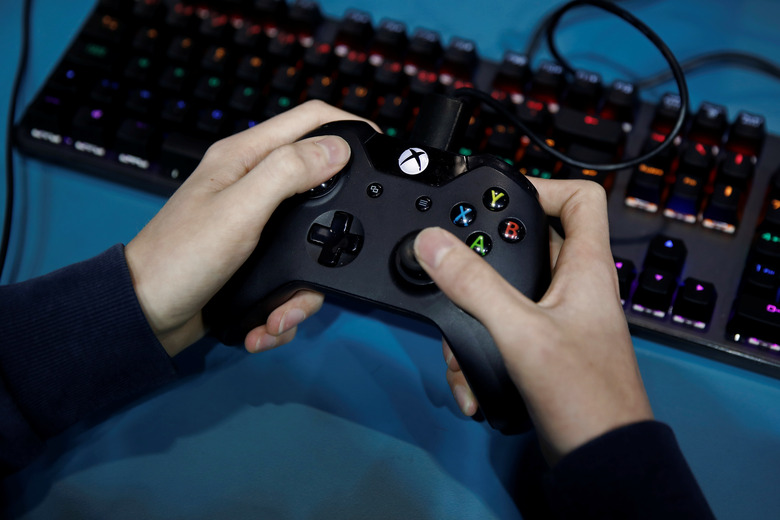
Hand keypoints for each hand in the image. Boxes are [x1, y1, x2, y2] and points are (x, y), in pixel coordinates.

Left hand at [125, 101, 370, 355]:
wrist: (146, 318)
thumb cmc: (180, 258)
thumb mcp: (240, 209)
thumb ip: (288, 172)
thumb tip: (338, 147)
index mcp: (245, 157)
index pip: (308, 119)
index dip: (348, 124)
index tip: (380, 147)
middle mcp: (254, 186)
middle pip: (320, 185)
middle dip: (334, 227)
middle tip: (344, 252)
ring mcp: (257, 225)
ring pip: (312, 243)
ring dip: (304, 290)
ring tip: (283, 314)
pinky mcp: (257, 261)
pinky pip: (293, 276)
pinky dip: (286, 306)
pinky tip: (269, 322)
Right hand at [413, 179, 652, 462]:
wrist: (598, 459)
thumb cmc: (584, 396)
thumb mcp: (520, 332)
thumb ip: (474, 285)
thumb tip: (433, 242)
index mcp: (585, 268)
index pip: (580, 199)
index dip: (543, 186)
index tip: (498, 198)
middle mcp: (574, 287)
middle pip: (529, 243)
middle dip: (486, 258)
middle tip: (453, 264)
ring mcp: (558, 318)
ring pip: (507, 291)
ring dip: (474, 314)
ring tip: (457, 339)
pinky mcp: (542, 348)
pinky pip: (502, 329)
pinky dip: (480, 348)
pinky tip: (468, 377)